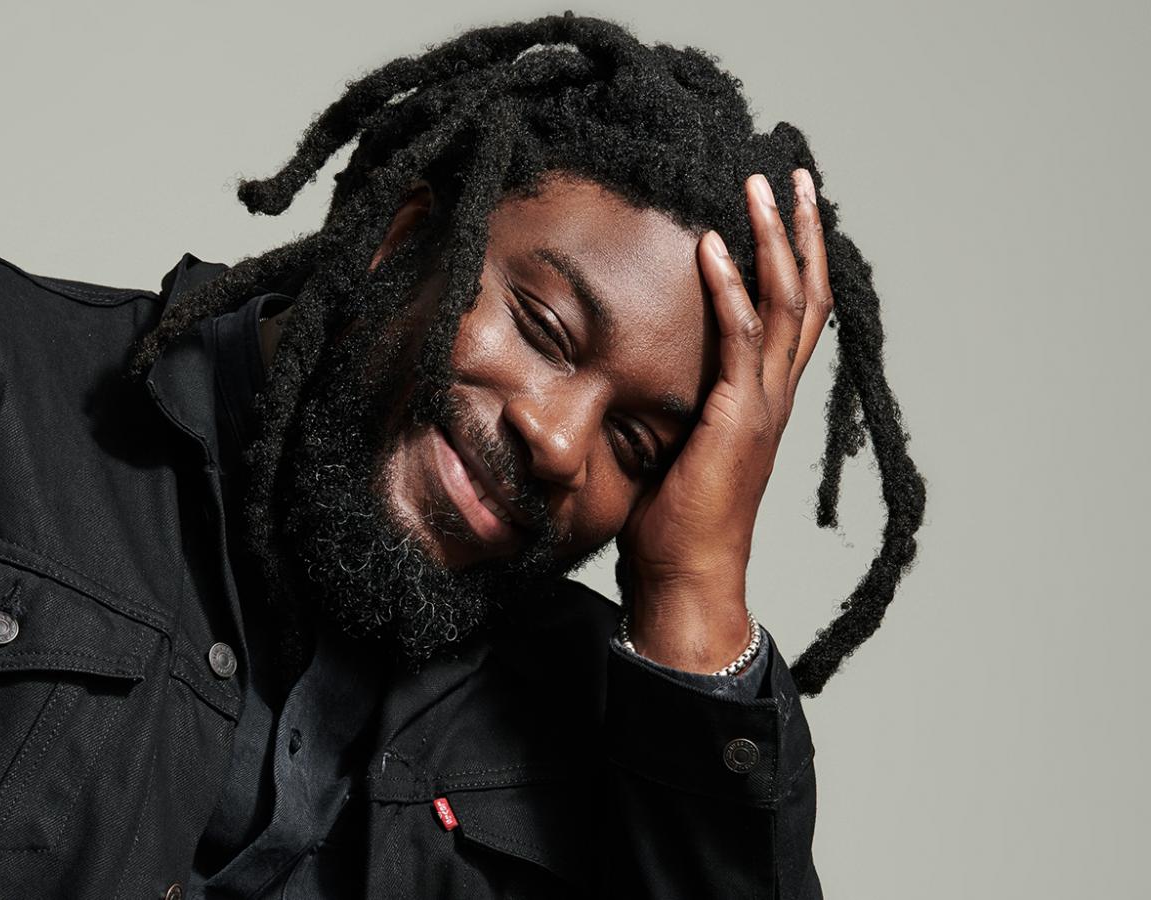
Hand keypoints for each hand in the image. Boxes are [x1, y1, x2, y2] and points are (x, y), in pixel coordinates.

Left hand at [615, 169, 832, 672]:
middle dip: (800, 231)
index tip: (788, 208)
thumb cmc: (673, 524)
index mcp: (762, 400)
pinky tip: (715, 246)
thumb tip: (635, 378)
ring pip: (783, 305)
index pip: (792, 314)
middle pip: (804, 295)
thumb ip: (674, 407)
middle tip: (793, 173)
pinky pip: (738, 342)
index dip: (796, 258)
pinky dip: (729, 289)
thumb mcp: (676, 448)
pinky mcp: (735, 419)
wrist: (684, 579)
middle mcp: (773, 395)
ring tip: (761, 185)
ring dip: (773, 241)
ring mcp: (761, 406)